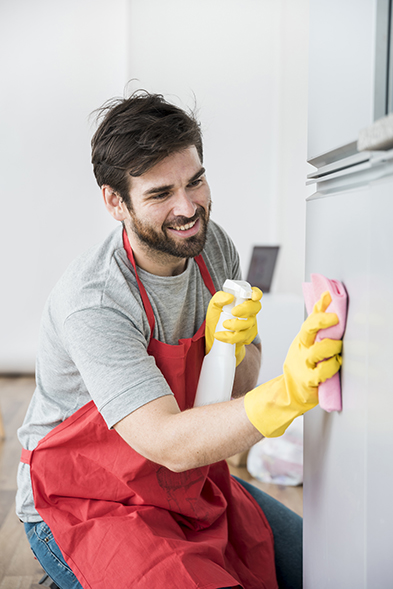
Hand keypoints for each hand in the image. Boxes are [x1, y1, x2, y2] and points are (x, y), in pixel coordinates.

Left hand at [205, 287, 261, 365]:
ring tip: (223, 324)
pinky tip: (221, 335)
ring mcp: (251, 325)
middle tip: (233, 312)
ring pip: (249, 324)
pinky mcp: (248, 337)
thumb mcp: (214, 306)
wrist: (214, 336)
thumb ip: (219, 298)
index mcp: (244, 301)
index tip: (253, 296)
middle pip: (255, 307)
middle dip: (245, 309)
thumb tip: (229, 297)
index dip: (256, 293)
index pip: (255, 294)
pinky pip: (243, 338)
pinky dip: (230, 337)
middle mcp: (250, 312)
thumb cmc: (216, 318)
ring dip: (235, 325)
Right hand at [244, 291, 342, 436]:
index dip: (319, 308)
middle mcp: (301, 350)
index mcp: (302, 340)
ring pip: (317, 351)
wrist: (289, 391)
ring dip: (332, 348)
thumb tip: (325, 298)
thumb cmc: (302, 365)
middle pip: (308, 331)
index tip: (328, 297)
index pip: (309, 320)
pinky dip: (332, 367)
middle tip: (336, 318)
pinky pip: (322, 371)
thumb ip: (316, 323)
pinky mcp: (309, 380)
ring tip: (339, 349)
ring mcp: (303, 365)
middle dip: (322, 321)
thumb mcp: (306, 343)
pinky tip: (336, 364)